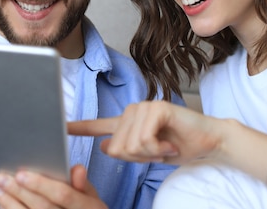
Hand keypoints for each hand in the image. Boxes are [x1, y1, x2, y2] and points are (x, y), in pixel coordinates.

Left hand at [0, 164, 107, 208]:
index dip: (41, 184)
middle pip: (41, 207)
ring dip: (10, 203)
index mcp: (86, 207)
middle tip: (2, 178)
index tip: (22, 174)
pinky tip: (3, 204)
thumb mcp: (91, 195)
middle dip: (19, 191)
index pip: (63, 194)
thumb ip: (82, 182)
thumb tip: (76, 169)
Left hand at [68, 101, 221, 164]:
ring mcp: (143, 107)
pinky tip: (169, 143)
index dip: (78, 128)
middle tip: (159, 151)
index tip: (59, 128)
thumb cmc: (179, 145)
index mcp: (126, 123)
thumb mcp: (148, 153)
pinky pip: (144, 139)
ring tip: (165, 146)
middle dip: (139, 158)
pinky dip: (157, 148)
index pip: (96, 125)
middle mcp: (131, 112)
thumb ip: (126, 149)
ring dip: (151, 154)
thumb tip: (103, 146)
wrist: (208, 140)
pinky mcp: (156, 108)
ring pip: (129, 146)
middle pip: (116, 148)